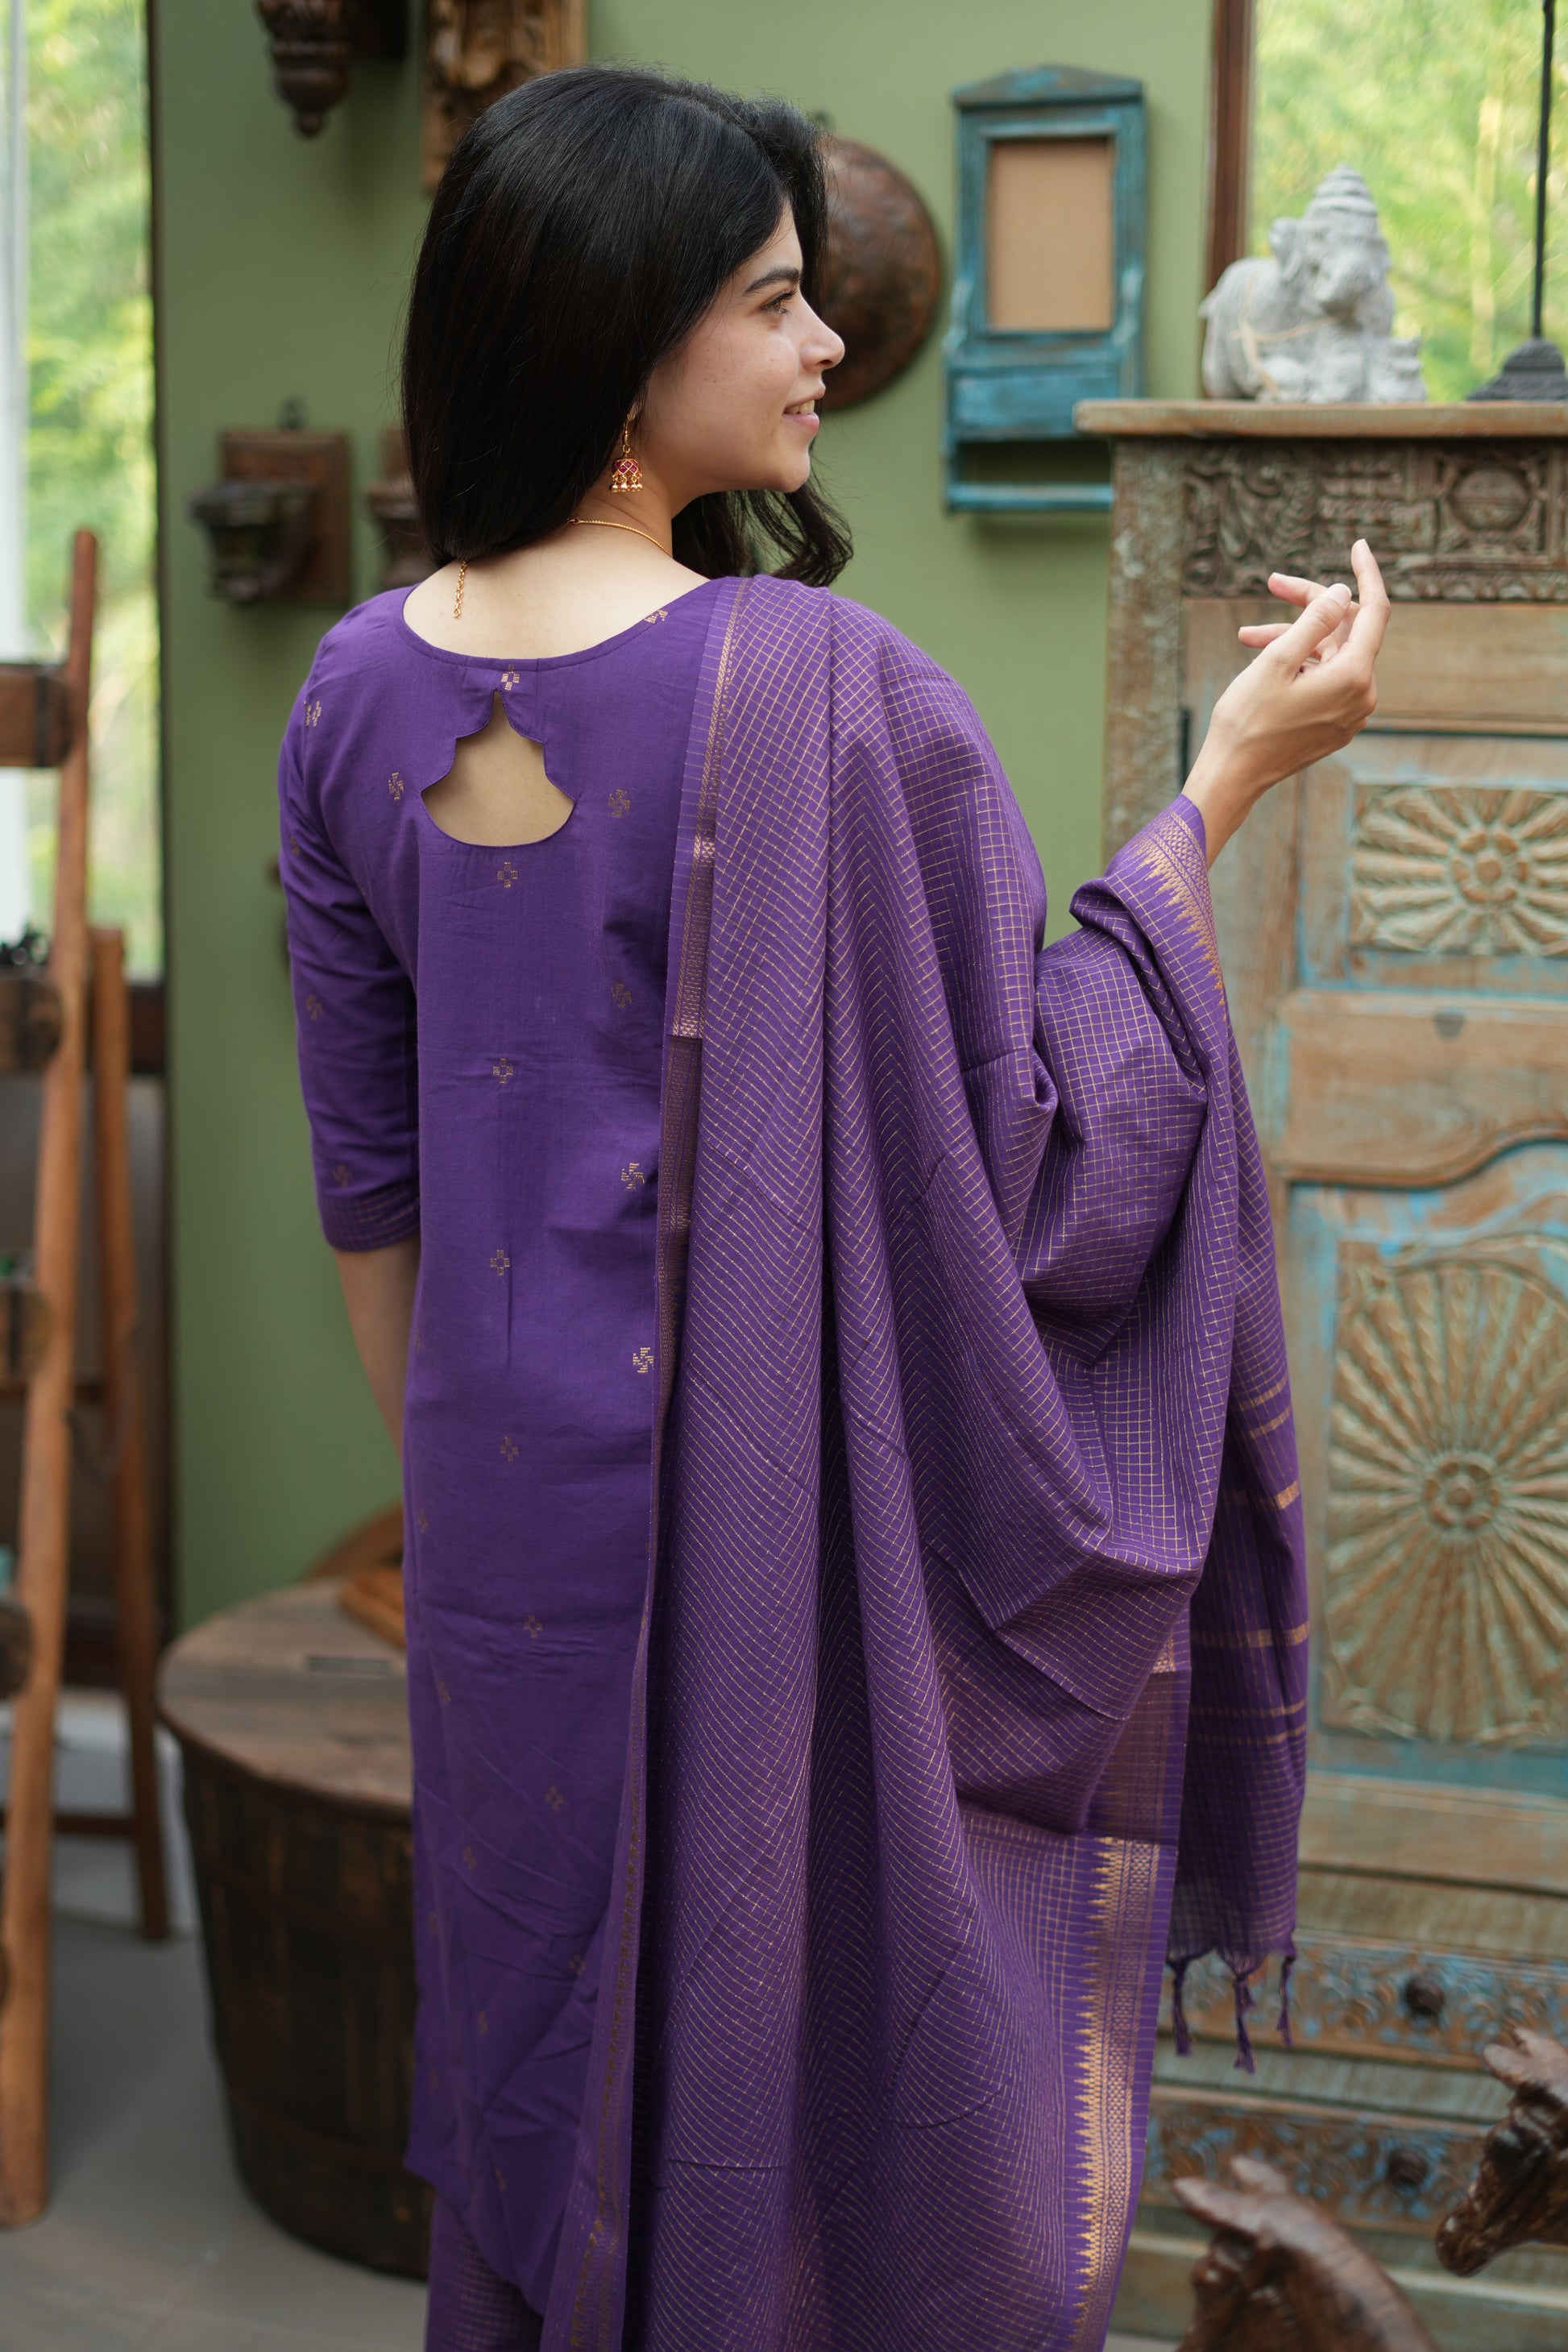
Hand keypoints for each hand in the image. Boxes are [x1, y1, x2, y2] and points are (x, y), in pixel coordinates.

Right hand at [1182, 538, 1388, 865]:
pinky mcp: (1333, 725)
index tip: (1358, 545)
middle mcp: (1361, 696)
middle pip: (1344, 632)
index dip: (1366, 574)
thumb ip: (1314, 621)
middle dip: (1310, 606)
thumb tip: (1342, 593)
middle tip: (1273, 584)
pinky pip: (1324, 680)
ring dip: (1293, 638)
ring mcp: (1349, 714)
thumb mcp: (1276, 661)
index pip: (1374, 611)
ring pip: (1329, 656)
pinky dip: (1298, 664)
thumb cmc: (1247, 721)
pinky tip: (1262, 661)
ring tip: (1247, 636)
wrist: (1232, 778)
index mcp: (1354, 677)